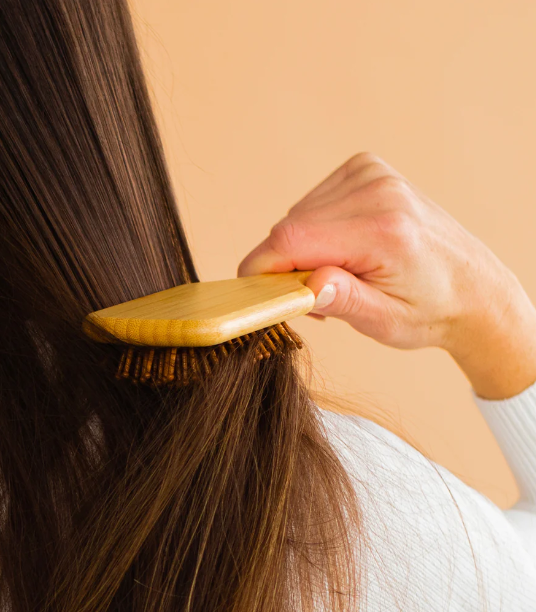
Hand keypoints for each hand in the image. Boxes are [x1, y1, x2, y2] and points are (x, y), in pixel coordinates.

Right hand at [238, 152, 535, 397]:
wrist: (472, 288)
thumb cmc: (430, 309)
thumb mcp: (385, 321)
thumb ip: (342, 300)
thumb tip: (302, 287)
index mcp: (384, 231)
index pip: (291, 239)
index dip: (262, 268)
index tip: (257, 295)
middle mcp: (378, 193)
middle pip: (289, 227)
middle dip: (286, 265)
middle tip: (316, 295)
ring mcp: (373, 175)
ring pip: (297, 215)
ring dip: (300, 249)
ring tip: (336, 274)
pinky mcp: (367, 170)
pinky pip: (312, 202)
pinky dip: (314, 230)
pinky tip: (341, 249)